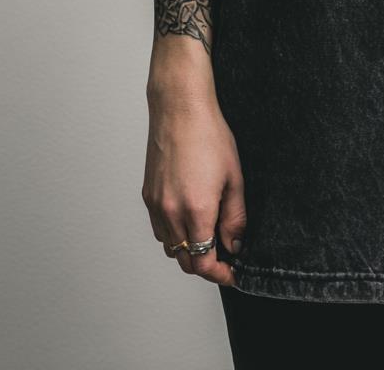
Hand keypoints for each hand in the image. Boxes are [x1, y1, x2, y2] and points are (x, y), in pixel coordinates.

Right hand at [142, 89, 246, 286]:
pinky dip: (174, 235)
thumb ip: (235, 217)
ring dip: (189, 251)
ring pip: (170, 247)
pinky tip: (189, 220)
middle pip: (185, 261)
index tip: (232, 273)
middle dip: (206, 265)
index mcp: (196, 210)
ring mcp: (156, 205)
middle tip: (225, 258)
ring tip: (209, 236)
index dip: (219, 274)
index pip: (203, 262)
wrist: (180, 109)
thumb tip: (235, 244)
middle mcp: (171, 213)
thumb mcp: (234, 177)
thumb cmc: (209, 136)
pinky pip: (159, 229)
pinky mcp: (147, 196)